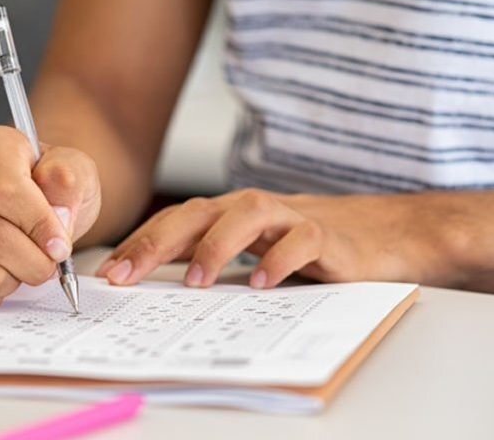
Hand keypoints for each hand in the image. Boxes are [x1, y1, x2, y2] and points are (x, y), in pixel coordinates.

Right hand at [0, 125, 100, 310]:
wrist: (36, 206)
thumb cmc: (52, 188)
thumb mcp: (77, 174)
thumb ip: (70, 181)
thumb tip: (56, 203)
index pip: (3, 191)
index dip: (37, 226)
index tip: (60, 246)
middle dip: (32, 261)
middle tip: (50, 261)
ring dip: (14, 279)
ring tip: (24, 261)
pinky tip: (3, 273)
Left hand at [96, 189, 451, 288]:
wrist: (385, 233)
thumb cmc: (309, 245)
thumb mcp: (253, 251)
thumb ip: (213, 259)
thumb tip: (157, 285)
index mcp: (231, 213)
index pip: (176, 221)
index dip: (140, 243)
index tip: (108, 273)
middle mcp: (254, 208)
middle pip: (198, 213)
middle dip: (157, 242)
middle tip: (126, 275)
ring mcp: (291, 217)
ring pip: (247, 216)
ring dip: (216, 246)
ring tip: (194, 281)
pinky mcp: (328, 236)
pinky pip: (301, 241)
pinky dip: (280, 260)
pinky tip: (262, 282)